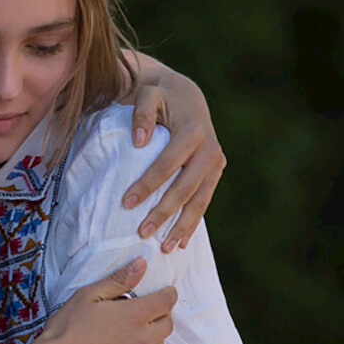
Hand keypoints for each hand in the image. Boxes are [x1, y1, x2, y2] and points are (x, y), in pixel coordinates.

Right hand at [38, 257, 174, 343]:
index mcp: (136, 315)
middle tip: (146, 314)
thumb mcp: (89, 295)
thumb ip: (119, 279)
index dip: (168, 294)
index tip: (164, 293)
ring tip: (133, 336)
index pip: (167, 301)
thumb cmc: (67, 328)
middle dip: (161, 316)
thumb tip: (142, 263)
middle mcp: (143, 340)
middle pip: (167, 325)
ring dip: (152, 340)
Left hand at [125, 62, 225, 251]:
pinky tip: (182, 241)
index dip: (147, 185)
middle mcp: (209, 148)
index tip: (126, 203)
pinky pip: (205, 200)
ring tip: (165, 248)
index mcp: (192, 131)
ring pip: (200, 200)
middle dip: (164, 213)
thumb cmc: (161, 97)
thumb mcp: (148, 95)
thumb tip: (139, 142)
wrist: (188, 96)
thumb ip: (141, 114)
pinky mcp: (216, 171)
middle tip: (142, 233)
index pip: (167, 164)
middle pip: (185, 188)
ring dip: (183, 225)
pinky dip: (194, 221)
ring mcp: (216, 162)